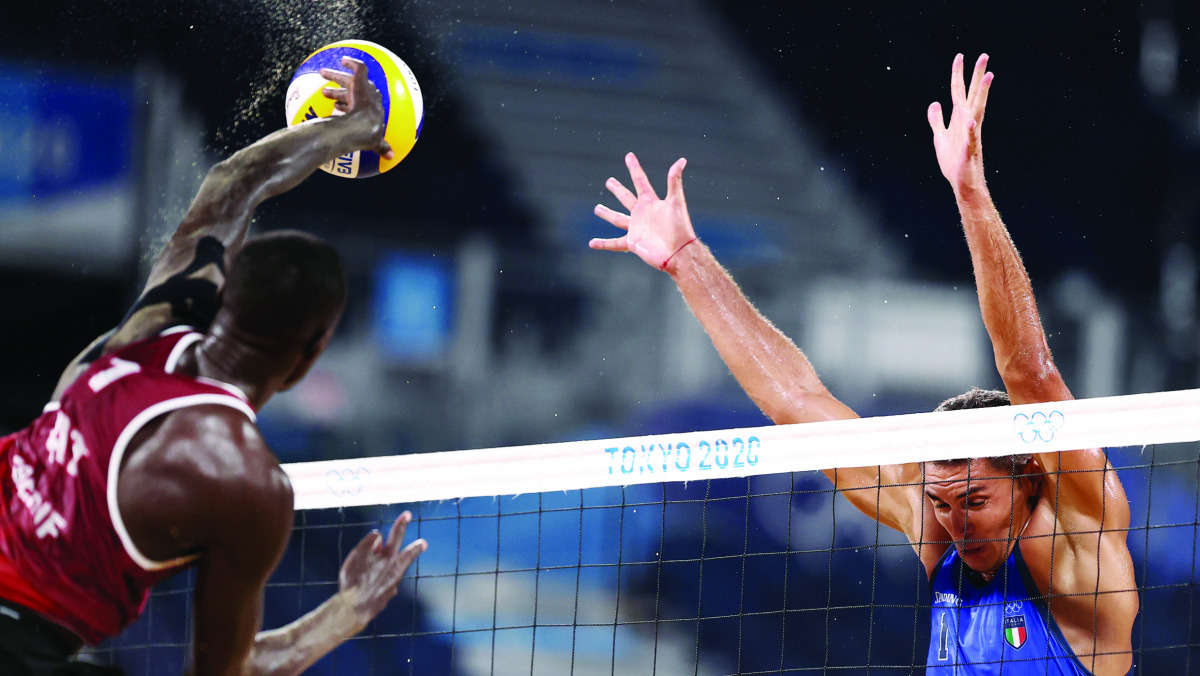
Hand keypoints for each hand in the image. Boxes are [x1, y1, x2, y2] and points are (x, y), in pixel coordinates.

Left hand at [320, 56, 394, 159]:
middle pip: (353, 90)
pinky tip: (344, 59)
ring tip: (322, 73)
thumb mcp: (375, 142)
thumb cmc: (366, 136)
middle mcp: (372, 98)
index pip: (360, 105)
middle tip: (324, 91)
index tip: (337, 105)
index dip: (347, 104)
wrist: (362, 126)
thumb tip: (391, 157)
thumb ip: (381, 147)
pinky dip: (352, 62)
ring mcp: (366, 89)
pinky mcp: (362, 81)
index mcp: (374, 110)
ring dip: (336, 76)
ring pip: (349, 79)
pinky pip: (359, 67)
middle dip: (339, 89)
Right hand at [338, 510, 426, 629]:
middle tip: (424, 543)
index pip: (396, 535)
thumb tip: (379, 536)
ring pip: (395, 571)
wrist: (354, 609)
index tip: (408, 514)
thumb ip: (368, 543)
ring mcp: (393, 584)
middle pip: (407, 556)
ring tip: (385, 566)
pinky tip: (372, 585)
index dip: (401, 523)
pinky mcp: (387, 596)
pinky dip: (381, 581)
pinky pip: (385, 584)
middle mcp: (395, 570)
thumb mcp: (356, 556)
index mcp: (388, 557)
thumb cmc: (353, 580)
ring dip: (392, 566)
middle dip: (415, 548)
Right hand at [591, 152, 697, 272]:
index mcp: (651, 202)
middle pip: (627, 198)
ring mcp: (636, 228)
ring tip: (597, 208)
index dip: (634, 168)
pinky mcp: (633, 243)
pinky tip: (592, 243)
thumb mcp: (676, 202)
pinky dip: (603, 244)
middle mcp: (642, 213)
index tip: (629, 156)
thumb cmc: (680, 227)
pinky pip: (614, 243)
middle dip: (618, 189)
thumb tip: (681, 160)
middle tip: (609, 181)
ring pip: (618, 219)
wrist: (678, 252)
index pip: (640, 181)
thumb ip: (675, 181)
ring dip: (607, 214)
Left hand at [927, 53, 992, 195]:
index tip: (960, 56)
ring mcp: (971, 135)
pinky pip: (972, 139)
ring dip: (982, 94)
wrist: (960, 182)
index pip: (958, 91)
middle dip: (977, 76)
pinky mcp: (970, 150)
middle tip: (984, 55)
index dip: (958, 74)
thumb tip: (935, 103)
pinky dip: (971, 130)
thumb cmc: (953, 160)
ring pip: (978, 110)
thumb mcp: (939, 137)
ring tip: (988, 77)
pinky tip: (972, 121)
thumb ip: (937, 120)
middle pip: (972, 94)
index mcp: (959, 118)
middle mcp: (968, 122)